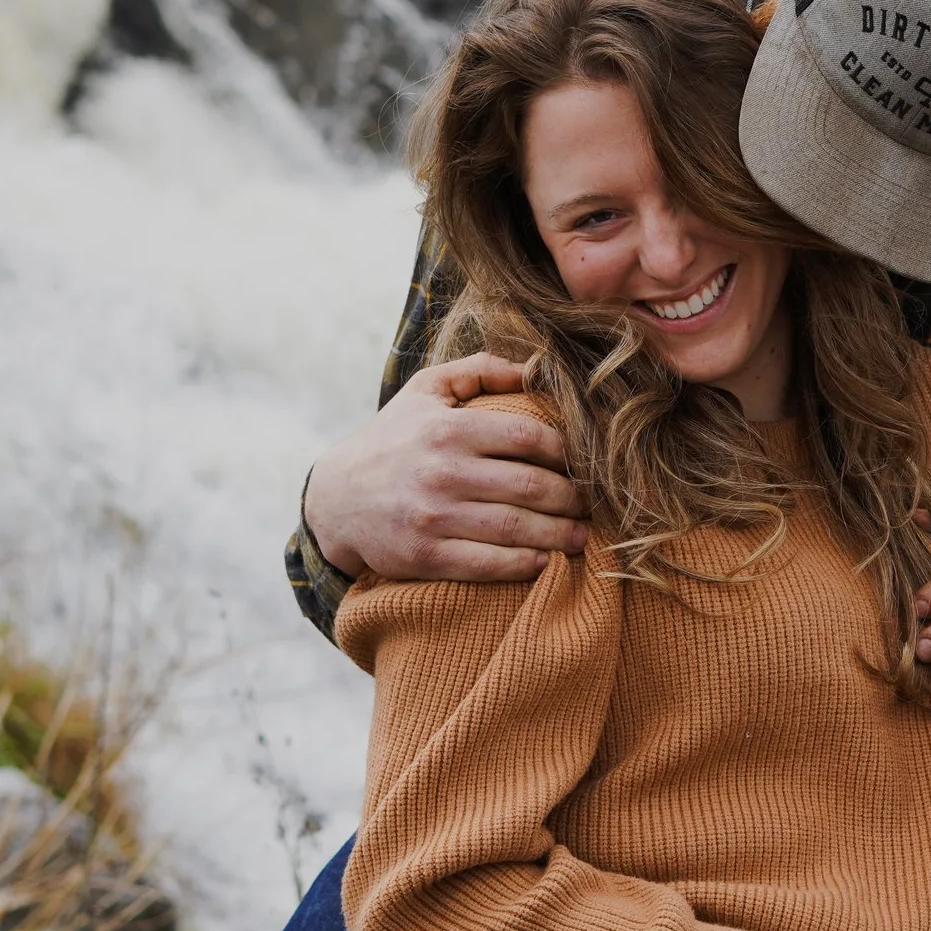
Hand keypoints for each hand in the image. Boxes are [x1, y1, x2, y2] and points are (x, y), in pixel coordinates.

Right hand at [303, 354, 587, 582]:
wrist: (335, 500)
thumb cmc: (394, 439)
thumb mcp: (426, 391)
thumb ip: (480, 371)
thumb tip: (537, 365)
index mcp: (449, 429)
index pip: (530, 437)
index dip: (570, 452)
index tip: (588, 462)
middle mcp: (442, 472)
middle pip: (532, 486)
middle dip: (574, 498)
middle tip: (595, 504)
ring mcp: (433, 518)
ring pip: (517, 528)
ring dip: (561, 535)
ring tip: (582, 536)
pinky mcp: (424, 556)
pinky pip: (488, 564)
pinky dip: (525, 565)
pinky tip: (547, 561)